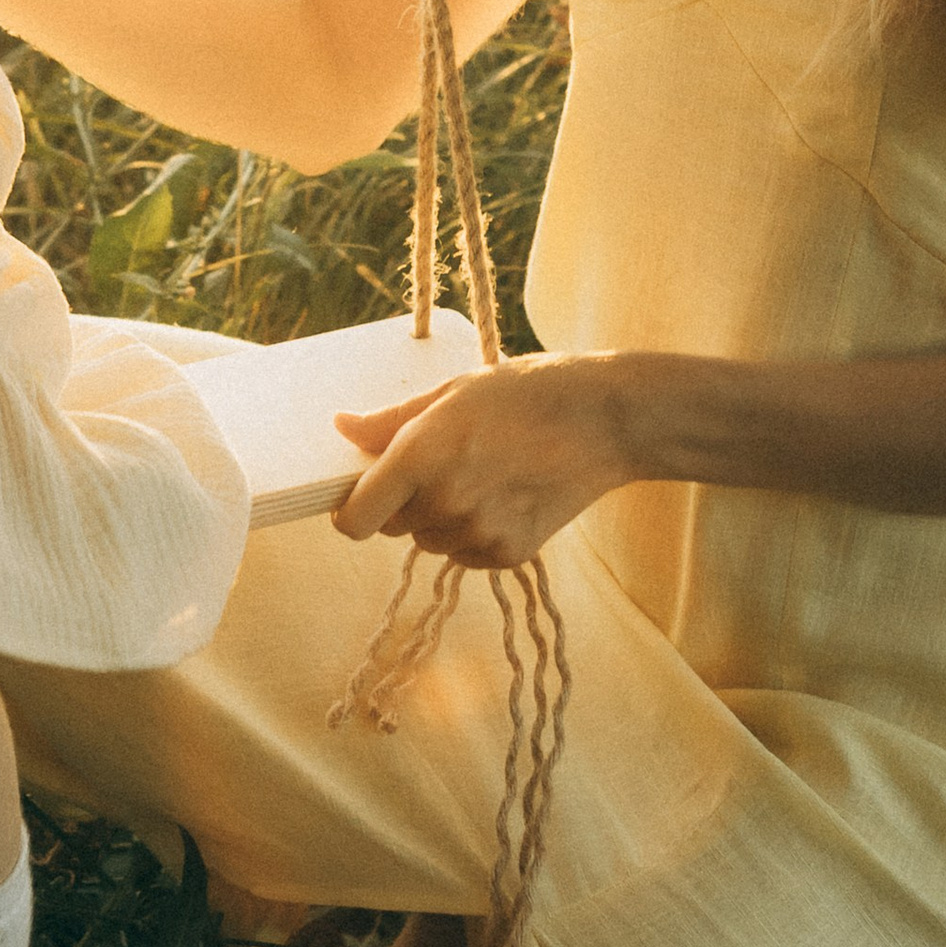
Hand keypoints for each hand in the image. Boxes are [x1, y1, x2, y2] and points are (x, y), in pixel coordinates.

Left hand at [332, 353, 637, 568]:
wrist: (604, 421)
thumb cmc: (525, 393)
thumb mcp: (451, 393)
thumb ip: (389, 420)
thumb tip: (341, 427)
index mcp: (420, 456)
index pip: (354, 520)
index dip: (348, 512)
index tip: (356, 497)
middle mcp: (445, 501)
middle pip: (390, 528)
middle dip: (402, 502)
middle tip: (440, 463)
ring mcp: (479, 533)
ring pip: (429, 540)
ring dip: (439, 517)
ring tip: (481, 473)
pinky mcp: (509, 553)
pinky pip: (464, 554)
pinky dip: (472, 533)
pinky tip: (503, 495)